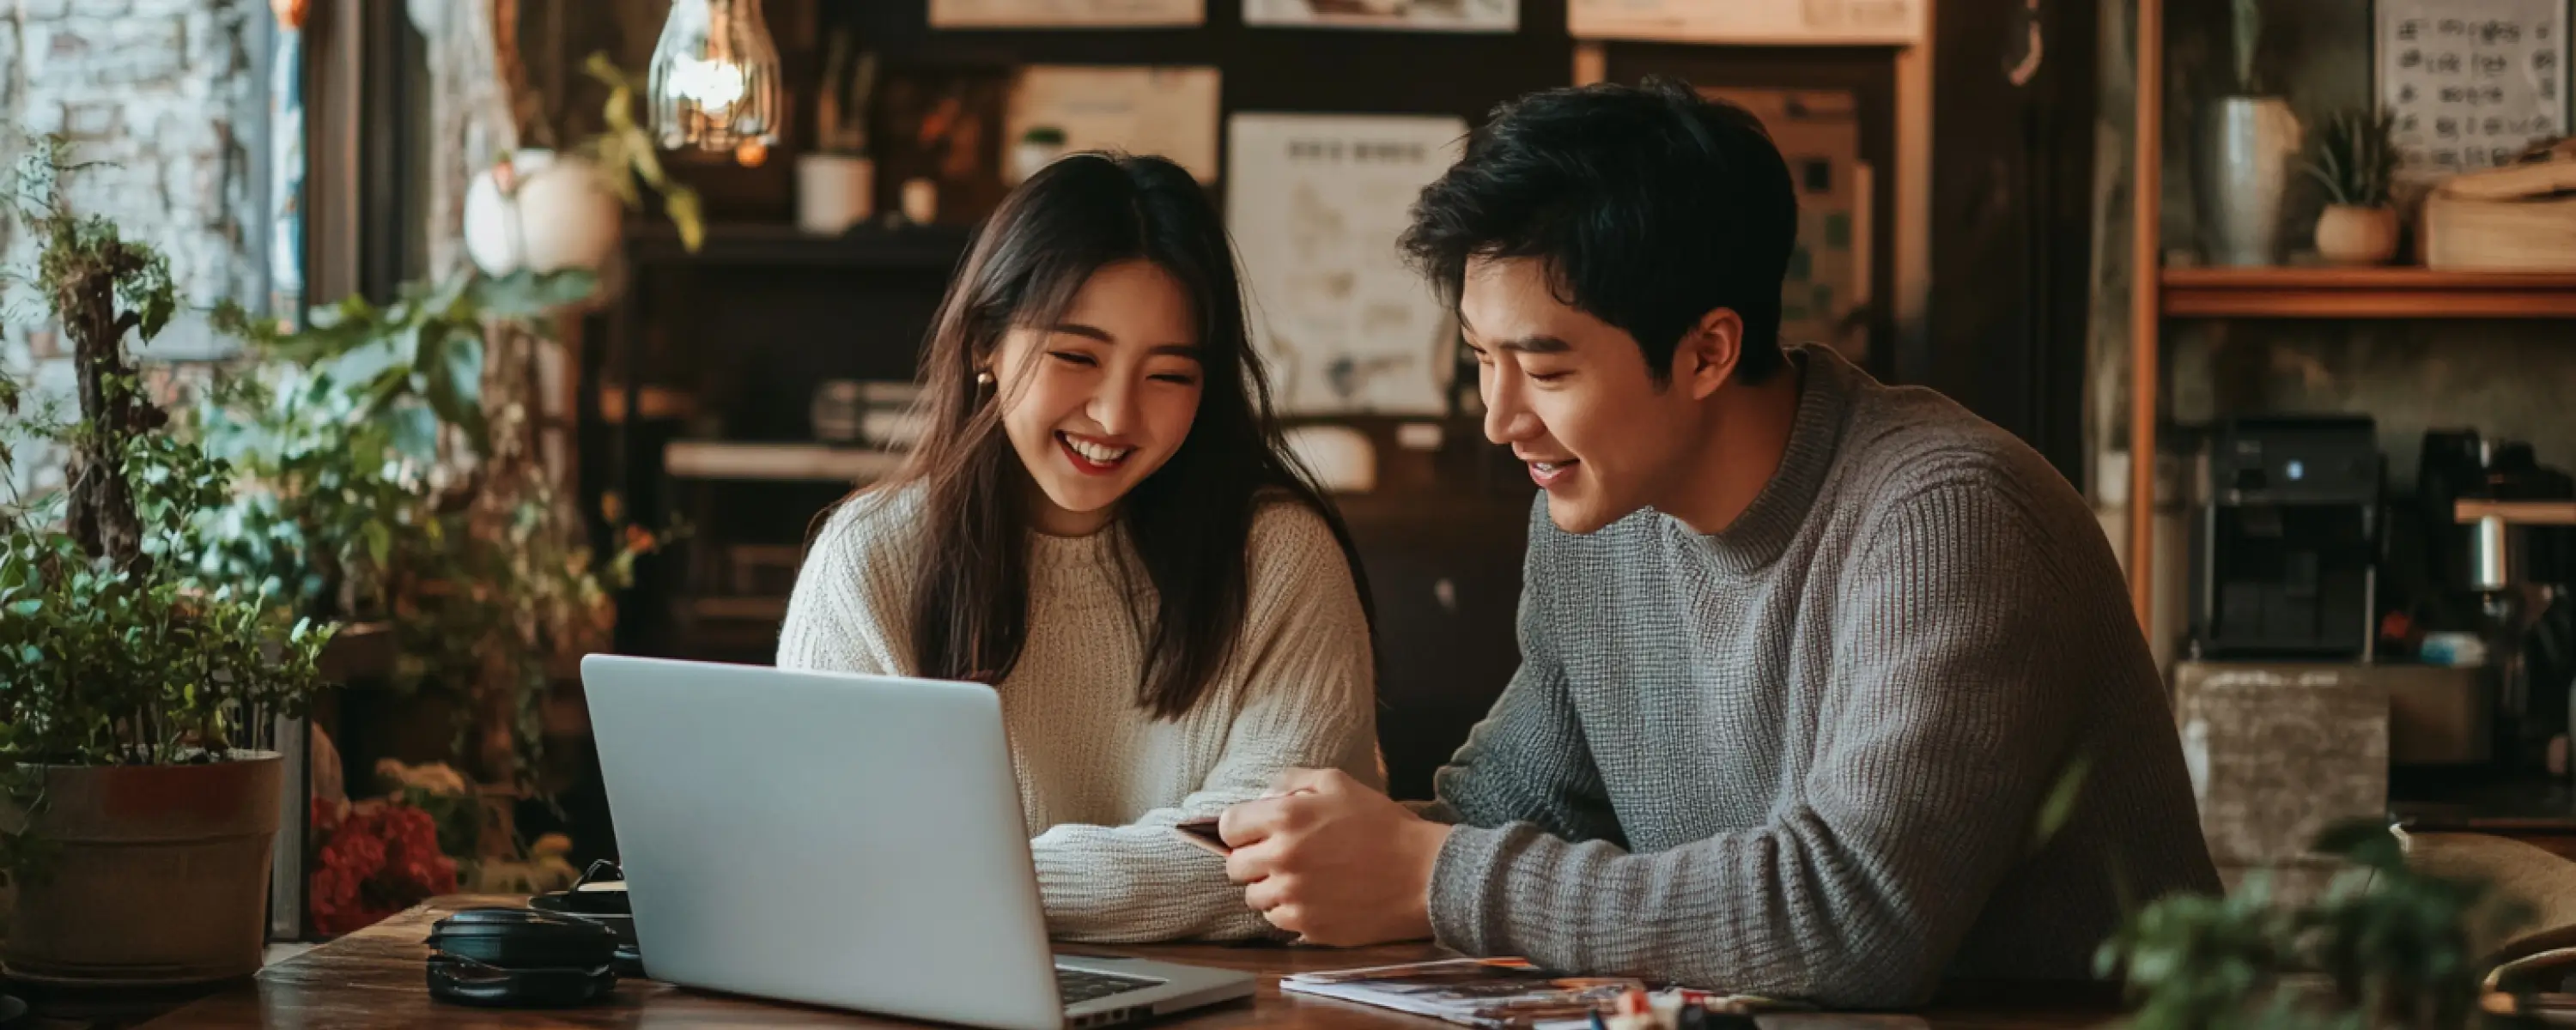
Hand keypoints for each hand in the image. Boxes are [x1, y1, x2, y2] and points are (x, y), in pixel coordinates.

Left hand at [1218, 768, 1452, 945]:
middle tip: (1280, 856)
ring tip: (1300, 879)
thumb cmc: (1382, 825)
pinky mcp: (1307, 926)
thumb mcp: (1338, 783)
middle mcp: (1282, 859)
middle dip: (1252, 859)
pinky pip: (1276, 921)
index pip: (1228, 827)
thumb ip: (1291, 782)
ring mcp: (1293, 897)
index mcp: (1285, 818)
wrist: (1423, 874)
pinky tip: (1314, 898)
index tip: (1256, 832)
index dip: (1241, 828)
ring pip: (1254, 897)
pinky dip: (1288, 910)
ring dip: (1269, 887)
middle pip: (1235, 866)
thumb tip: (1260, 799)